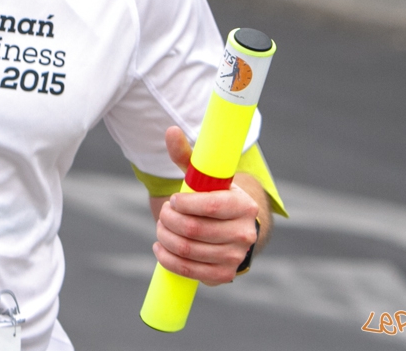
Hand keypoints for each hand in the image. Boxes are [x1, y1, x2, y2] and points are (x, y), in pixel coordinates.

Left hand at [152, 126, 258, 284]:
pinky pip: (189, 271)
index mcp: (244, 205)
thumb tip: (170, 131)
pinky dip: (168, 259)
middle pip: (194, 230)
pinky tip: (161, 248)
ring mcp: (236, 257)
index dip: (185, 204)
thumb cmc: (213, 197)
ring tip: (161, 228)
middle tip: (164, 213)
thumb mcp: (203, 177)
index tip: (174, 199)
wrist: (233, 230)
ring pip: (188, 250)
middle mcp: (245, 233)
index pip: (211, 206)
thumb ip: (186, 155)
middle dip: (169, 220)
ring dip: (165, 238)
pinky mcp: (224, 275)